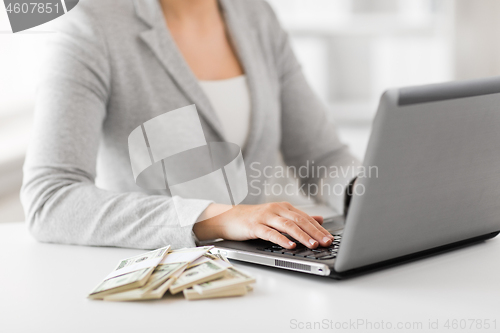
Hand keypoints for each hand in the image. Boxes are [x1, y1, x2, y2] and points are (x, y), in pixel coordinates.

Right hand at [193, 202, 333, 248]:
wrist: (228, 217)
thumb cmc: (254, 219)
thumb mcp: (278, 216)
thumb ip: (298, 218)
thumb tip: (319, 219)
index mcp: (284, 208)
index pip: (306, 218)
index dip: (319, 228)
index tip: (330, 238)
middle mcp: (276, 210)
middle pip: (299, 220)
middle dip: (315, 232)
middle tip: (326, 242)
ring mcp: (265, 217)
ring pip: (287, 226)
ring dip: (301, 235)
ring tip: (312, 244)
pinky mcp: (254, 226)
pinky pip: (270, 233)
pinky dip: (281, 239)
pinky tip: (290, 245)